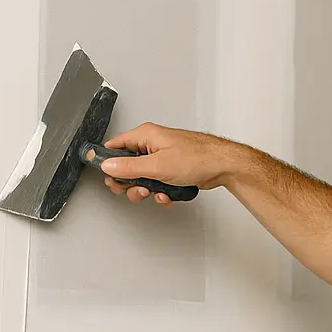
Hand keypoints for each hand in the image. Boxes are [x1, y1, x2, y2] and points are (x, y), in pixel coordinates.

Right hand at [99, 123, 242, 204]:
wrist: (223, 166)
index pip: (115, 146)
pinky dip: (160, 192)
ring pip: (142, 177)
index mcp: (145, 136)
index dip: (108, 162)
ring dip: (146, 190)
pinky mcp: (172, 170)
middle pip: (126, 165)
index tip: (109, 177)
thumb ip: (129, 168)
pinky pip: (157, 183)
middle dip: (129, 182)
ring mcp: (162, 157)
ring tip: (154, 193)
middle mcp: (152, 144)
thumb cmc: (198, 157)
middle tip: (134, 189)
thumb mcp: (157, 166)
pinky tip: (167, 195)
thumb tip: (108, 166)